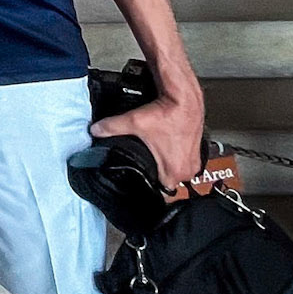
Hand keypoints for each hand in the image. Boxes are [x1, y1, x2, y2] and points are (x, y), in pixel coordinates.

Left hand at [90, 88, 205, 192]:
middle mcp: (187, 171)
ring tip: (152, 158)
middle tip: (142, 166)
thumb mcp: (136, 122)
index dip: (146, 187)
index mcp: (174, 171)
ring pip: (174, 173)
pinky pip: (181, 163)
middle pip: (165, 184)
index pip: (159, 194)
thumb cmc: (169, 113)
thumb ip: (112, 127)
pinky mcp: (196, 152)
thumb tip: (95, 130)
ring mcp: (193, 162)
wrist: (186, 99)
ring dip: (164, 168)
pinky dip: (173, 158)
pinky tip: (164, 149)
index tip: (137, 182)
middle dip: (153, 176)